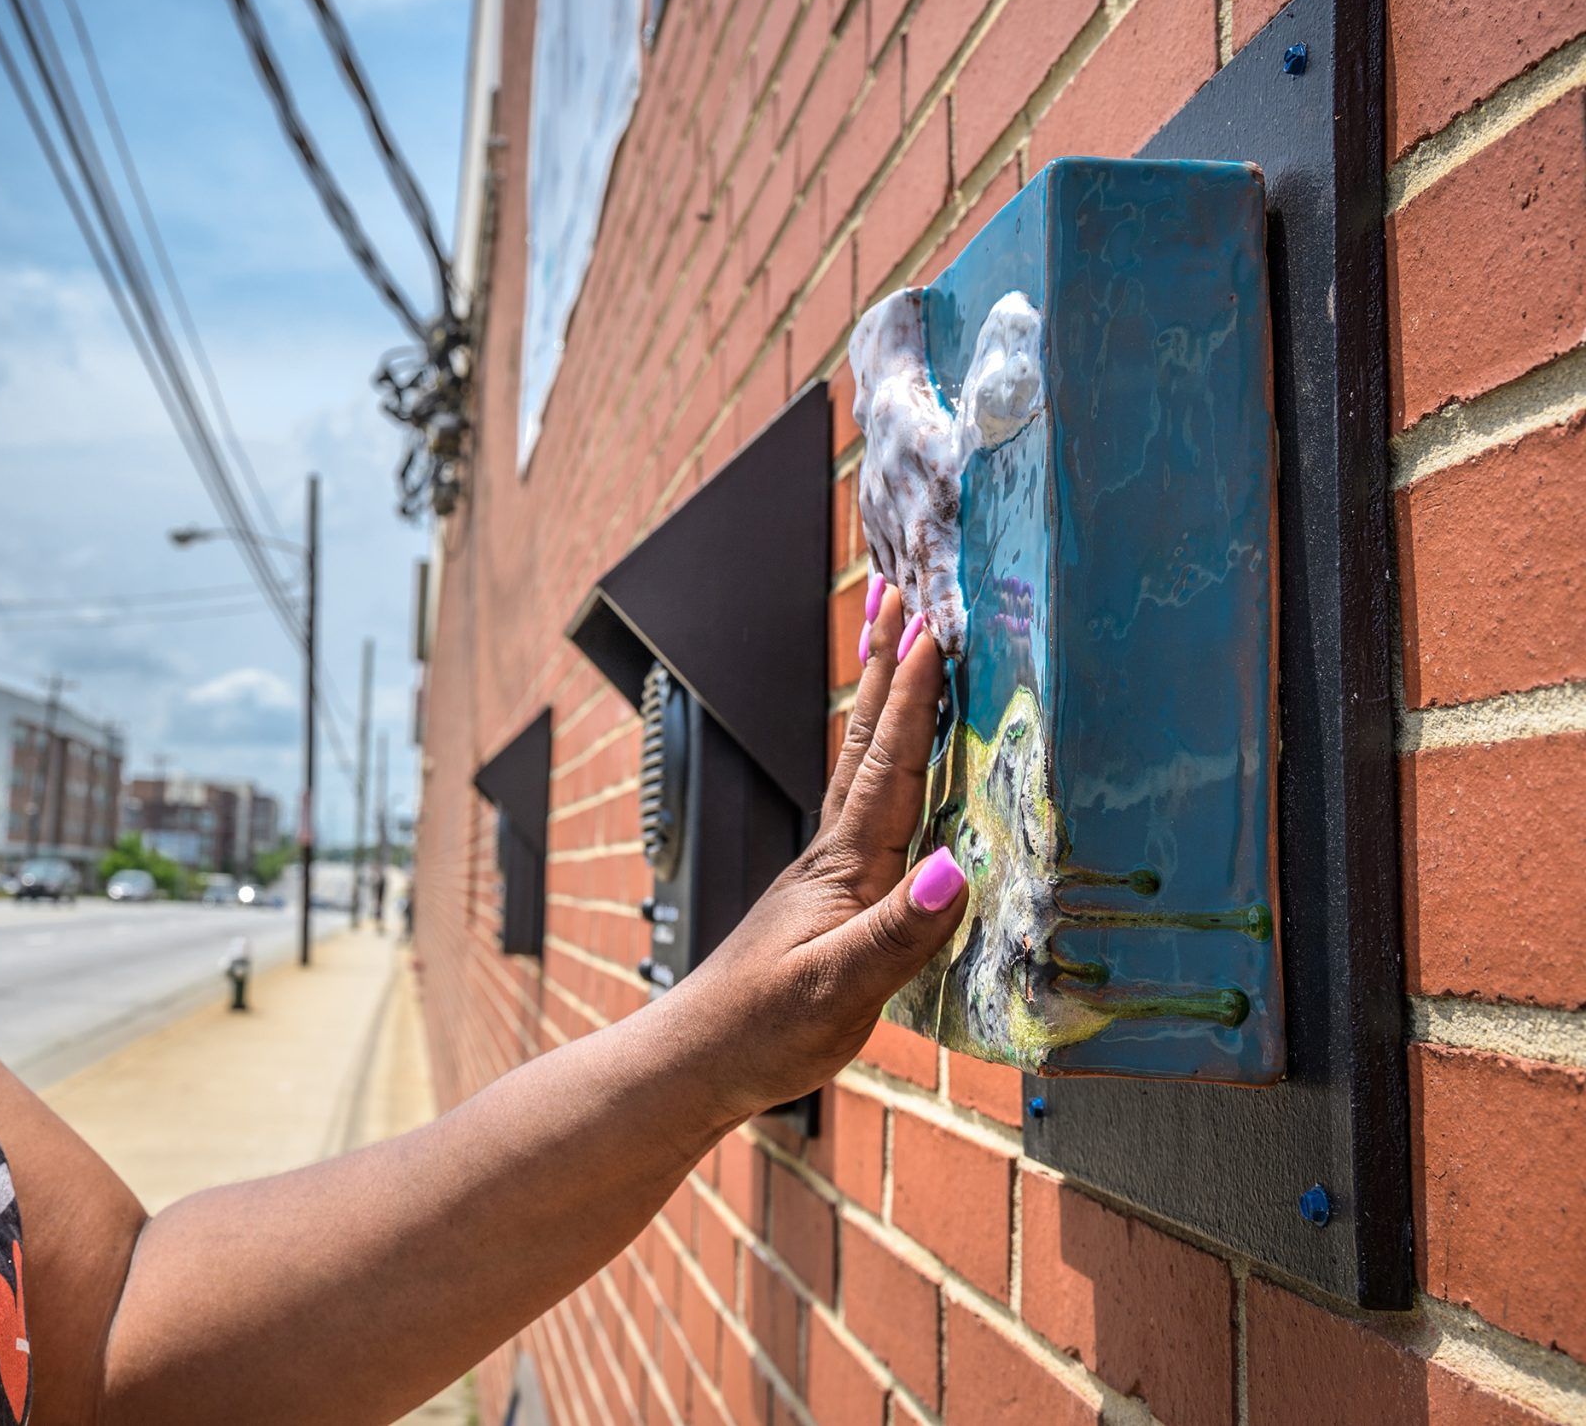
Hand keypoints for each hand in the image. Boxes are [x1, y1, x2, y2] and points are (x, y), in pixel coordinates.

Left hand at [674, 576, 967, 1122]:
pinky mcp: (829, 897)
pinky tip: (894, 764)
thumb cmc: (763, 1031)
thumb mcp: (839, 990)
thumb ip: (898, 934)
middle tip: (897, 591)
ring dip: (880, 701)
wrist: (700, 1061)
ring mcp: (828, 872)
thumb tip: (953, 866)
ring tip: (894, 644)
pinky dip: (882, 761)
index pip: (886, 764)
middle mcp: (835, 852)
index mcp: (844, 865)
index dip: (913, 697)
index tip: (934, 627)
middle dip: (883, 664)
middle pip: (864, 740)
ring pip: (859, 765)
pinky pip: (866, 806)